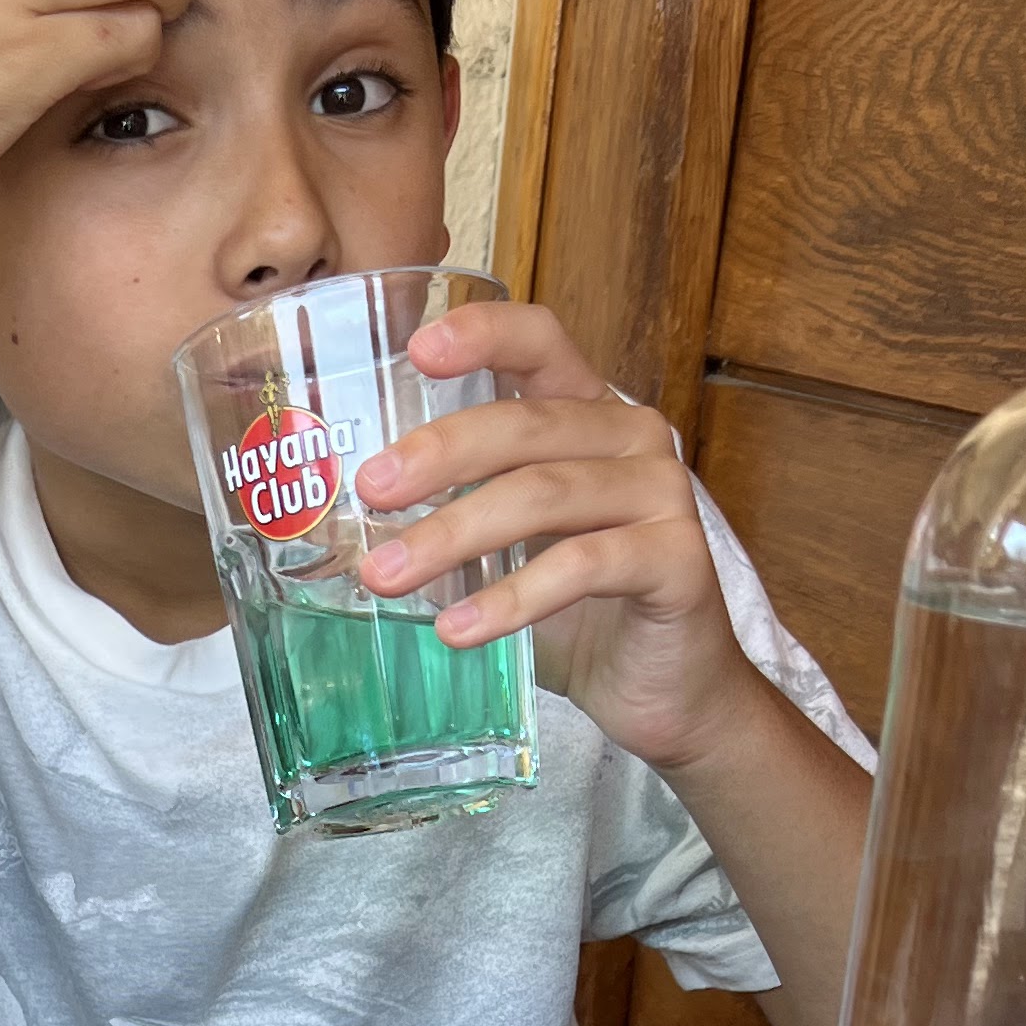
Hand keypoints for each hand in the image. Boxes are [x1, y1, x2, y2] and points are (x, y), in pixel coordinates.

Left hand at [348, 306, 765, 778]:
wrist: (667, 690)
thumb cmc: (581, 613)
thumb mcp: (512, 550)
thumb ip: (457, 513)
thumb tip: (346, 521)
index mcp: (588, 415)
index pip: (540, 342)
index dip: (483, 334)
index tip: (416, 350)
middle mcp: (632, 438)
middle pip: (526, 424)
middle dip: (438, 455)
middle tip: (370, 490)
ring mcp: (663, 495)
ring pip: (544, 495)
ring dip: (455, 534)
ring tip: (386, 576)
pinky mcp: (679, 561)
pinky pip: (583, 566)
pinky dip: (512, 599)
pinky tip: (456, 629)